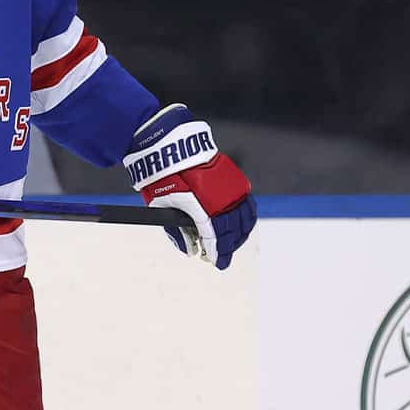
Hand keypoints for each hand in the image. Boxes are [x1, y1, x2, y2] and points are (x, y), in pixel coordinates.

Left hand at [124, 104, 256, 269]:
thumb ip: (178, 231)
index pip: (215, 237)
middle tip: (221, 257)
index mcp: (203, 207)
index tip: (216, 263)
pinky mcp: (234, 179)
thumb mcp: (163, 208)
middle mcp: (221, 198)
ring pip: (244, 218)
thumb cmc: (163, 177)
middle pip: (232, 229)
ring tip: (232, 243)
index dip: (217, 252)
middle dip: (228, 246)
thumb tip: (191, 250)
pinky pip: (247, 203)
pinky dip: (245, 217)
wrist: (170, 147)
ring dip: (239, 233)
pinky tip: (240, 225)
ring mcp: (231, 187)